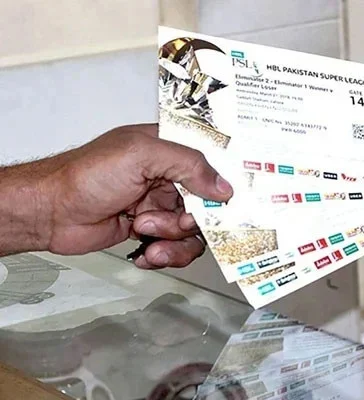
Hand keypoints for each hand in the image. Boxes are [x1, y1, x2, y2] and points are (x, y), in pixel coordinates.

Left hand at [39, 124, 232, 267]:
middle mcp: (168, 176)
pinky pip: (174, 247)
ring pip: (193, 232)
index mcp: (169, 148)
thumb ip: (187, 165)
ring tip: (147, 234)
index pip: (212, 164)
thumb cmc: (86, 174)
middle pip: (207, 205)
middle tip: (175, 223)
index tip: (224, 204)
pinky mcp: (150, 229)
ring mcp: (160, 205)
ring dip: (173, 240)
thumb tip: (223, 186)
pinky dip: (163, 254)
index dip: (222, 186)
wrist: (51, 211)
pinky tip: (146, 252)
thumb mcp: (141, 156)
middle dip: (191, 220)